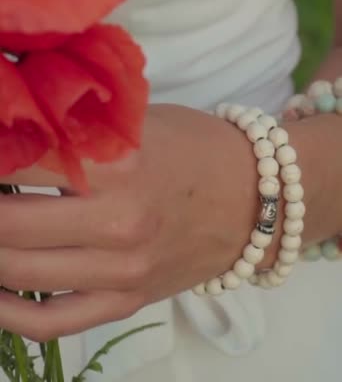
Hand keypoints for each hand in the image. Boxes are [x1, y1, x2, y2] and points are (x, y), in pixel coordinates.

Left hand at [0, 104, 260, 341]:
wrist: (255, 196)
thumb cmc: (194, 146)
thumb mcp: (137, 121)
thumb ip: (78, 128)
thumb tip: (14, 136)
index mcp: (121, 163)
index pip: (22, 163)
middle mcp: (119, 220)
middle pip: (10, 223)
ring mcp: (124, 269)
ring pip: (21, 271)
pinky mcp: (129, 300)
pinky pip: (51, 322)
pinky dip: (7, 312)